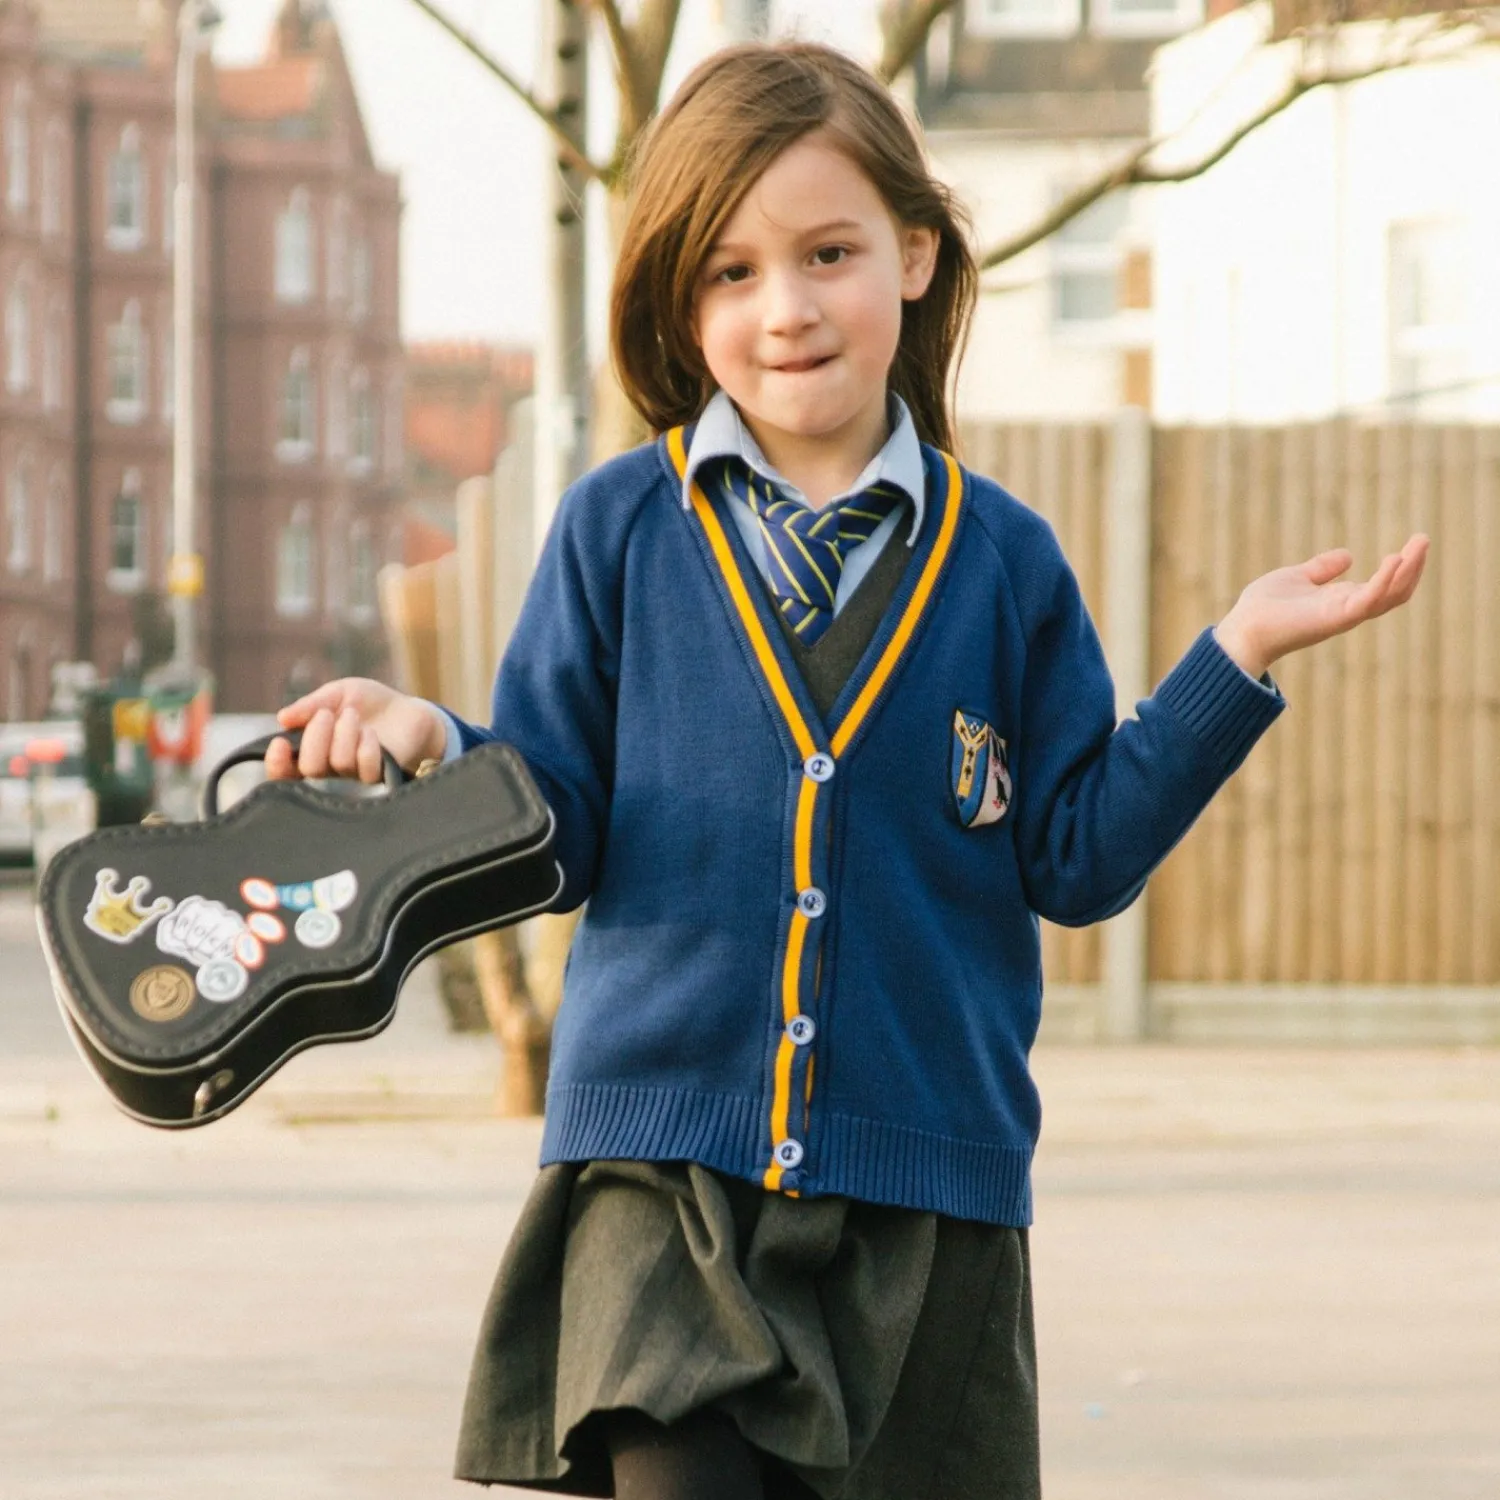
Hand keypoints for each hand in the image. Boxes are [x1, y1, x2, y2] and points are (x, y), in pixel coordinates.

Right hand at [264, 678, 448, 784]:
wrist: (407, 709)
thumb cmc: (368, 703)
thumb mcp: (337, 694)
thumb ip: (311, 705)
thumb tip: (282, 718)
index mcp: (312, 747)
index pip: (284, 771)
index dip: (276, 764)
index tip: (280, 743)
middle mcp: (329, 766)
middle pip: (309, 768)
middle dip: (315, 737)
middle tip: (326, 714)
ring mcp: (354, 772)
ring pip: (337, 764)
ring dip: (344, 733)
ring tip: (354, 715)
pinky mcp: (379, 774)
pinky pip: (365, 768)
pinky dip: (366, 746)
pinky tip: (371, 733)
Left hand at [1213, 533, 1428, 679]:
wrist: (1242, 629)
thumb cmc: (1264, 607)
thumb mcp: (1297, 577)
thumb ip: (1322, 568)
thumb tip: (1349, 555)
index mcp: (1341, 600)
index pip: (1383, 585)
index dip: (1400, 566)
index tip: (1414, 543)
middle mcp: (1348, 609)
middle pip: (1394, 591)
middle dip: (1413, 566)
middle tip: (1423, 539)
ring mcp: (1344, 615)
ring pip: (1389, 596)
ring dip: (1408, 570)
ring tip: (1419, 544)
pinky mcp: (1335, 618)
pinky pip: (1368, 600)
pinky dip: (1384, 580)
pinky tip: (1395, 558)